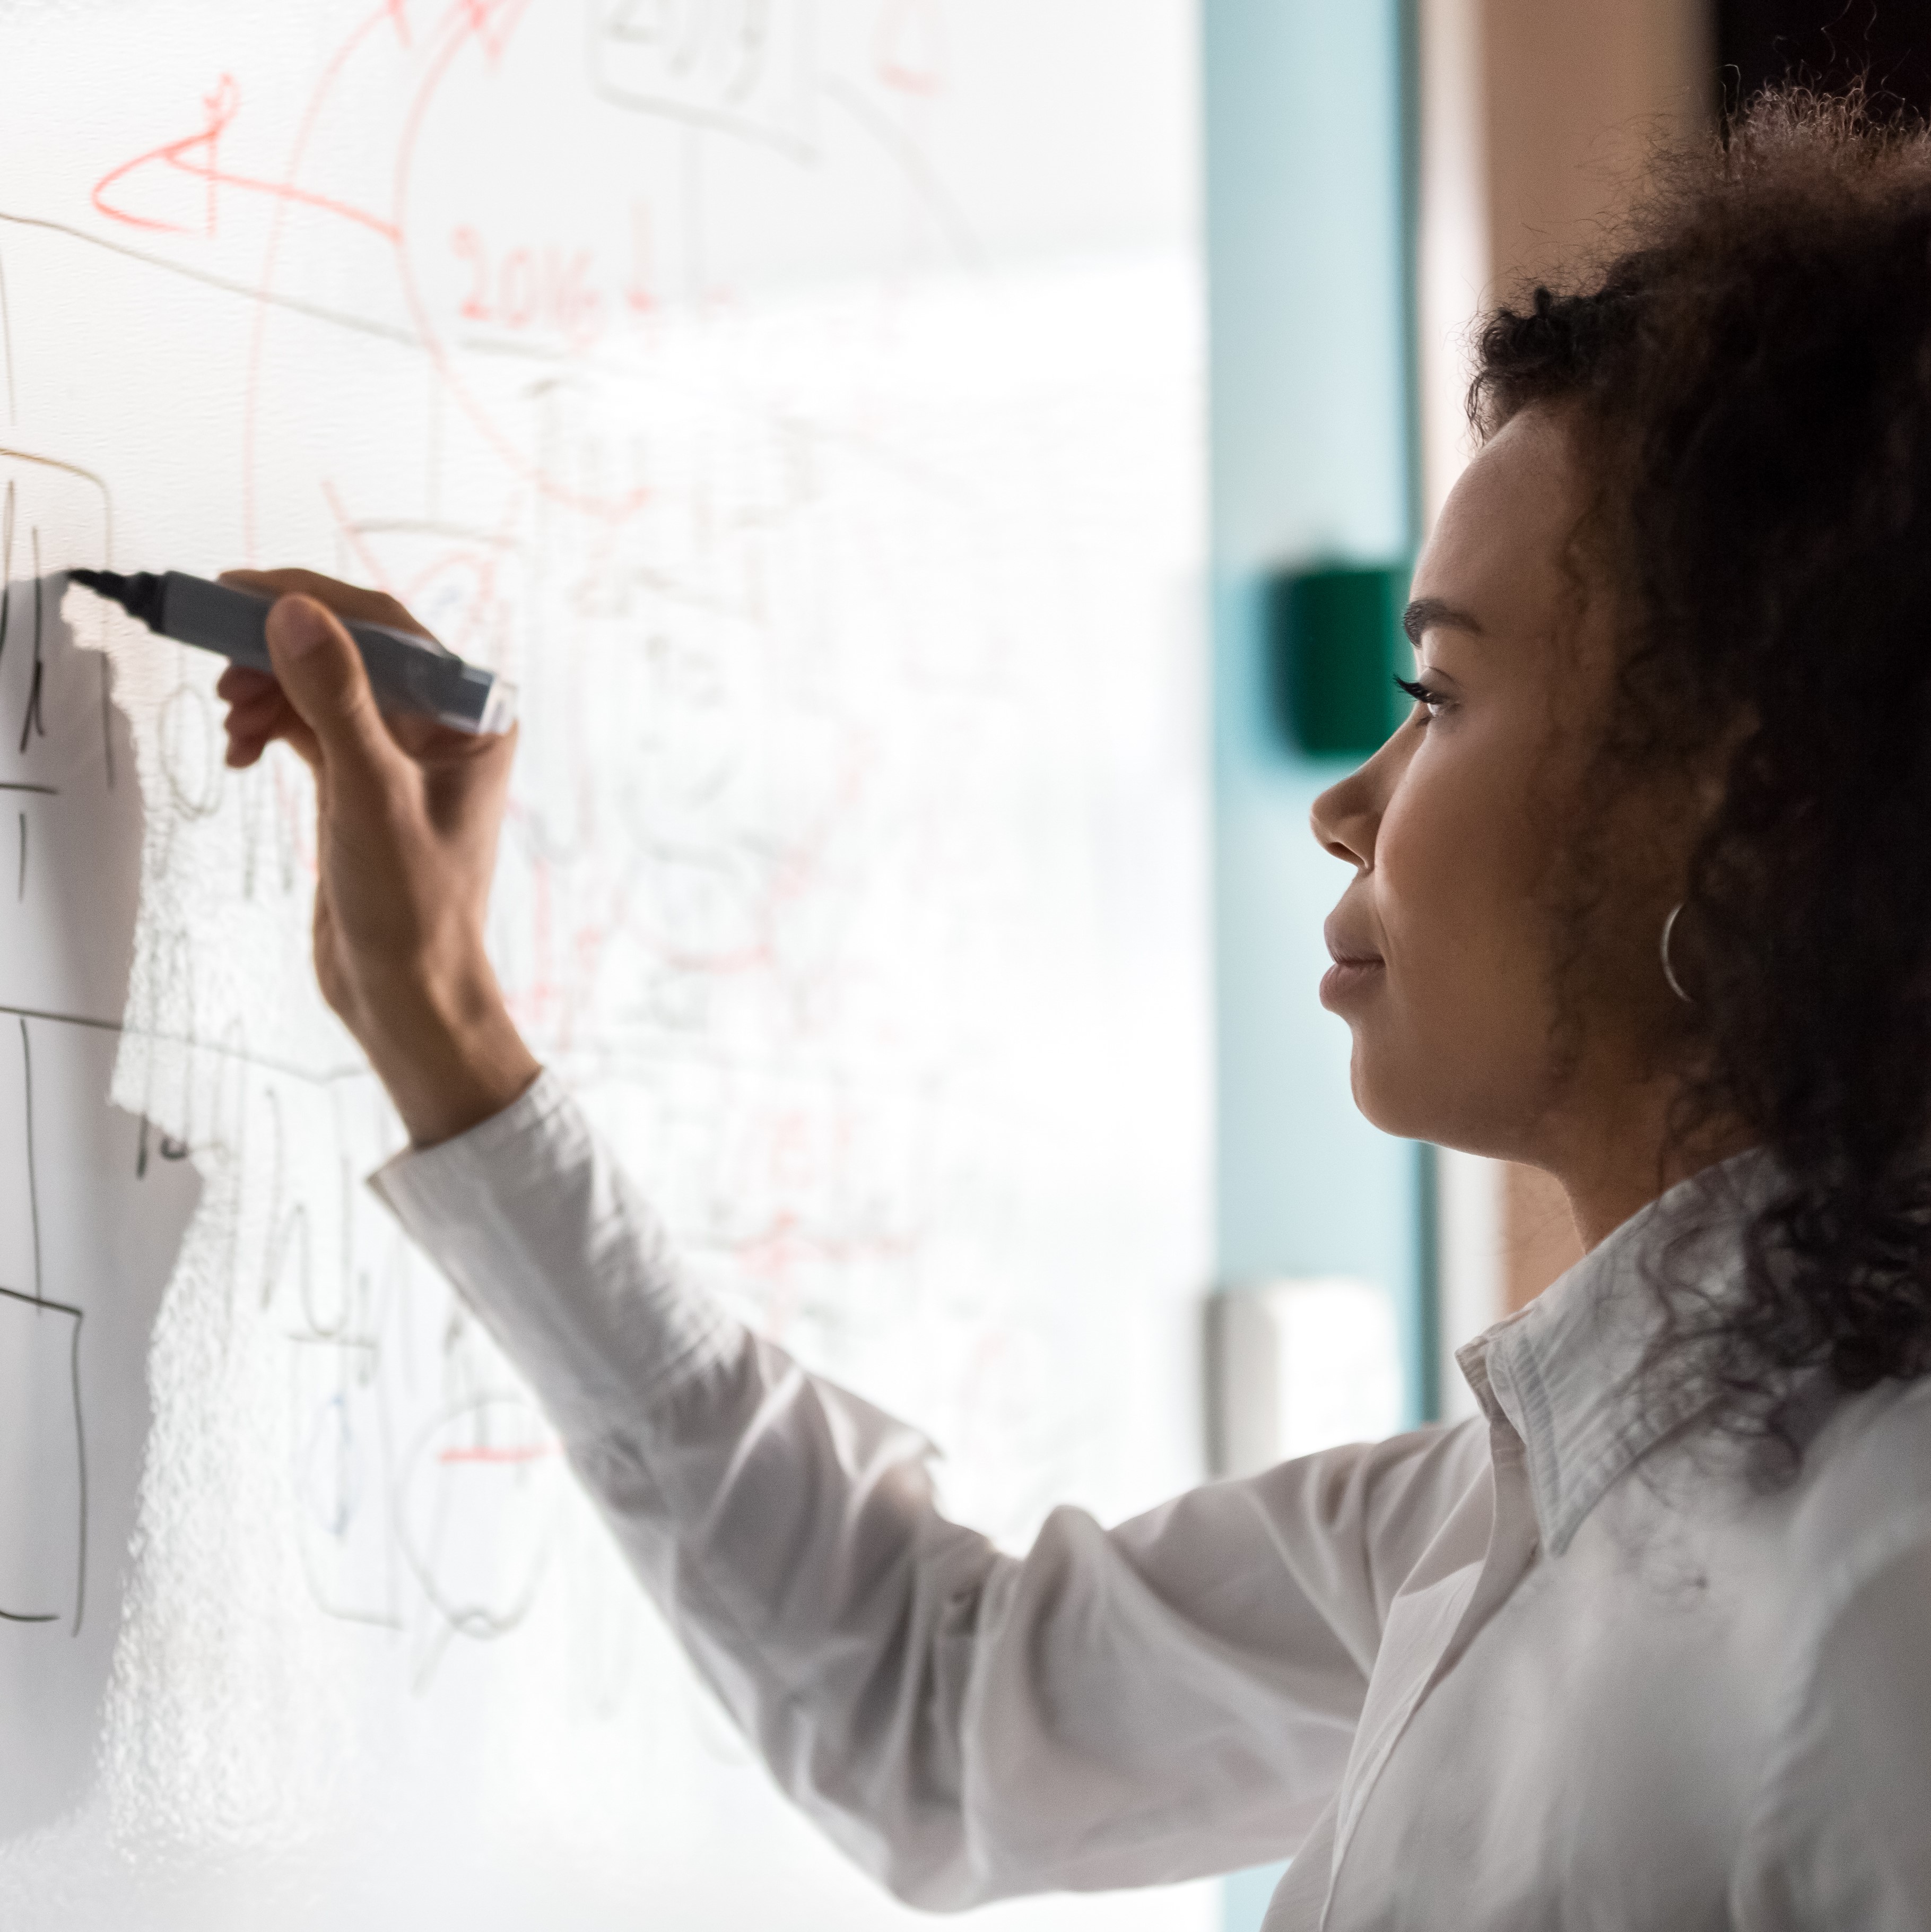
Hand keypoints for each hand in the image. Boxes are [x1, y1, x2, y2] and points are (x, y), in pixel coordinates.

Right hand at [216, 568, 539, 1145]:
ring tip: (229, 719)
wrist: (408, 994)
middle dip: (278, 648)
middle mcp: (444, 727)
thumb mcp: (369, 793)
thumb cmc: (414, 907)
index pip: (388, 627)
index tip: (237, 590)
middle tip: (216, 657)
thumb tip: (294, 612)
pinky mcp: (360, 782)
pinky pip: (307, 724)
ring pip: (321, 685)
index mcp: (475, 718)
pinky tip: (238, 748)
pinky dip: (268, 725)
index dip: (310, 599)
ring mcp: (400, 753)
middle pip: (349, 649)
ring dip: (266, 689)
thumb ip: (335, 699)